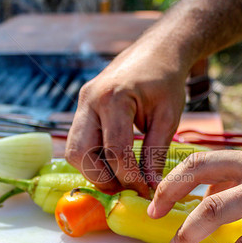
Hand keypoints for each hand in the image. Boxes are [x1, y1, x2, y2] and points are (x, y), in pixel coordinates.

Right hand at [66, 41, 188, 195]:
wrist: (156, 51)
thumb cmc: (166, 80)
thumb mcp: (168, 117)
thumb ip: (155, 153)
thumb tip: (151, 187)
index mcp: (113, 98)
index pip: (115, 151)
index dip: (129, 177)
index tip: (145, 191)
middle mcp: (90, 100)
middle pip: (80, 153)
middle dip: (102, 178)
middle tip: (126, 189)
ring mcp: (82, 103)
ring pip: (74, 150)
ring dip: (94, 170)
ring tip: (121, 177)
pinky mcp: (82, 107)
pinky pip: (79, 141)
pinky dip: (94, 157)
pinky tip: (115, 162)